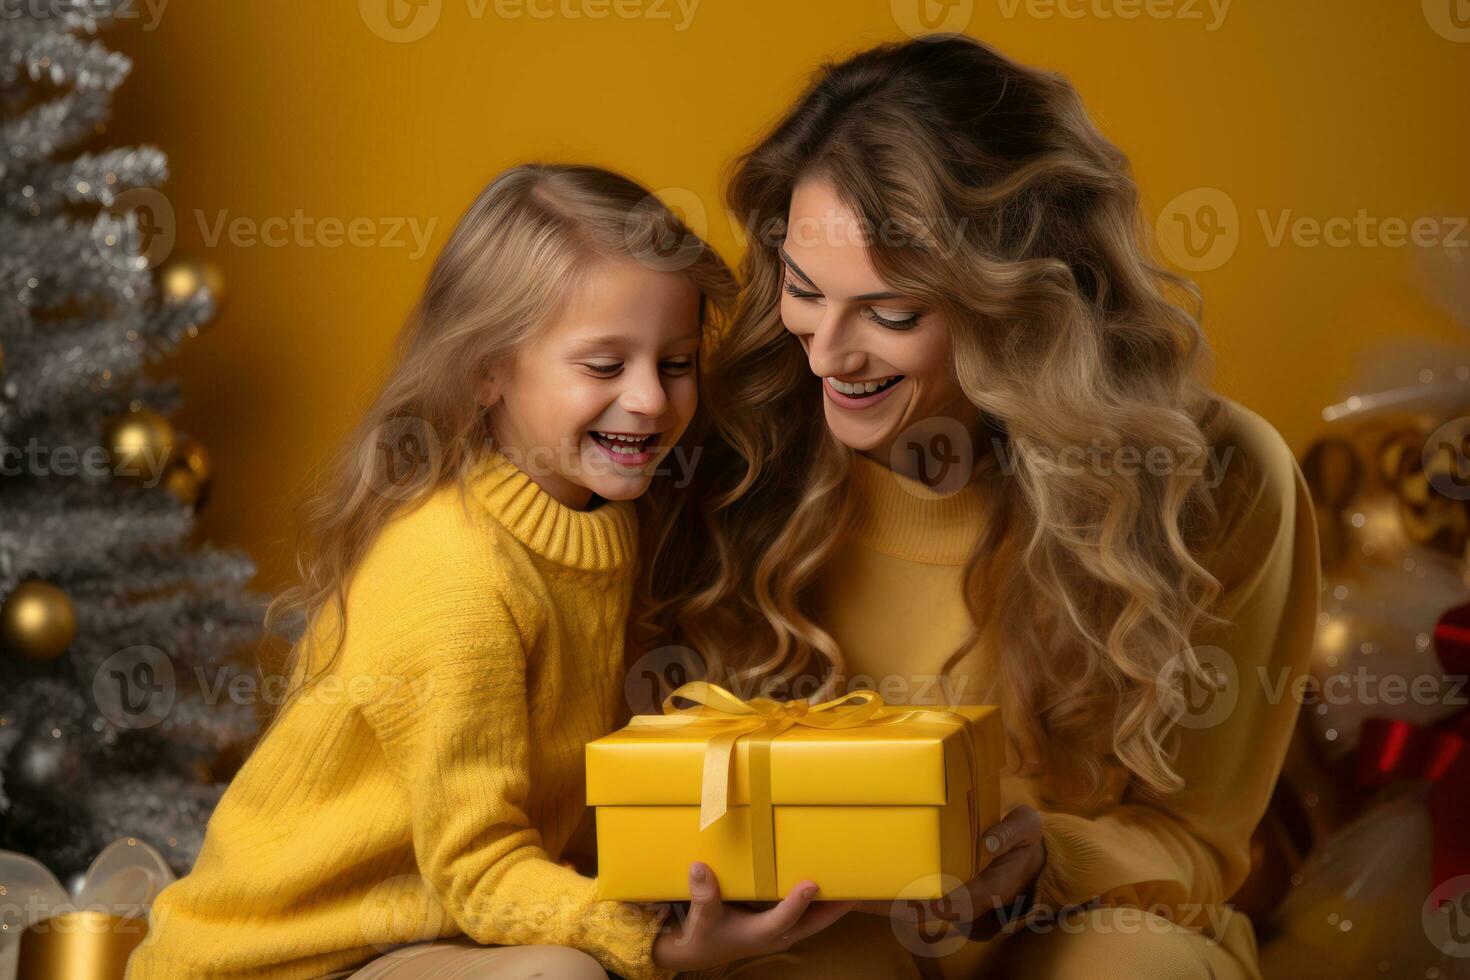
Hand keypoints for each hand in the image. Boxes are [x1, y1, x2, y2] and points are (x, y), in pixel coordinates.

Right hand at [651, 861, 857, 971]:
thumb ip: (704, 894)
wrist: (700, 951)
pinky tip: (831, 886)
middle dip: (836, 908)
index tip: (810, 884)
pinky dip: (821, 903)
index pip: (783, 918)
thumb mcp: (701, 917)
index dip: (797, 903)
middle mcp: (777, 934)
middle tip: (857, 888)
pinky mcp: (781, 925)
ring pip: (815, 920)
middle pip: (813, 923)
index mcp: (759, 933)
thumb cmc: (704, 934)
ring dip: (834, 905)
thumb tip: (699, 868)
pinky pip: (808, 915)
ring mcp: (781, 931)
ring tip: (854, 883)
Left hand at [851, 805, 1045, 940]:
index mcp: (993, 886)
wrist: (1030, 857)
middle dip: (895, 907)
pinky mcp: (948, 894)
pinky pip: (920, 901)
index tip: (905, 900)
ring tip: (852, 895)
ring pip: (919, 909)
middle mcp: (971, 899)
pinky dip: (896, 898)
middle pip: (929, 911)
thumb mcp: (1026, 827)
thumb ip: (1010, 833)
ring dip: (888, 905)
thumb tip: (989, 842)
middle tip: (858, 896)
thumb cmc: (1025, 838)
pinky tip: (868, 890)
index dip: (934, 903)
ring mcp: (958, 899)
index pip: (962, 901)